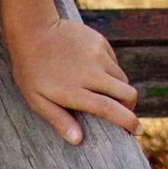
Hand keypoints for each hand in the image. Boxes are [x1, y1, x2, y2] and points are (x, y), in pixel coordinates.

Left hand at [2, 0, 138, 144]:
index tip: (137, 131)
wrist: (32, 28)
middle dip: (130, 107)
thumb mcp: (36, 98)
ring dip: (118, 88)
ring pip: (122, 78)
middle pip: (127, 94)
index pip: (111, 109)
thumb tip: (78, 140)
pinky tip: (94, 70)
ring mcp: (97, 55)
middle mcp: (92, 72)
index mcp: (76, 90)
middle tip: (123, 112)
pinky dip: (110, 71)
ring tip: (103, 91)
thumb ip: (58, 119)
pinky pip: (114, 62)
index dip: (128, 122)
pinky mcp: (99, 41)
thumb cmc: (30, 68)